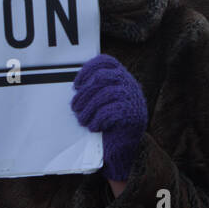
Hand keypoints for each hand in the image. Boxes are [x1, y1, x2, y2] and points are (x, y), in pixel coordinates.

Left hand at [71, 54, 147, 184]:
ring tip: (83, 119)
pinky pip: (109, 112)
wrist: (125, 145)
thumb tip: (77, 88)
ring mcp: (133, 98)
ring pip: (104, 94)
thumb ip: (95, 90)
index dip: (88, 69)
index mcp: (122, 77)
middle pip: (101, 78)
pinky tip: (95, 126)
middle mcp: (129, 84)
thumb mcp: (103, 101)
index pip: (106, 62)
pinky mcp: (132, 114)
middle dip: (84, 93)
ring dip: (88, 109)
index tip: (77, 85)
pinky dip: (97, 120)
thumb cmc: (110, 122)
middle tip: (75, 108)